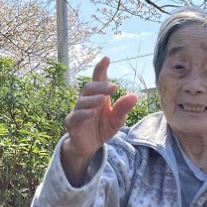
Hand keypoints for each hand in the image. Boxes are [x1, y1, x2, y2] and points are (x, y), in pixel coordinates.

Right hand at [61, 57, 137, 185]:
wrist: (89, 147)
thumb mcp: (117, 120)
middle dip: (100, 85)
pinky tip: (92, 112)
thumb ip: (123, 108)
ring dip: (93, 99)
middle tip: (113, 87)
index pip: (98, 79)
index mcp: (98, 96)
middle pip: (89, 87)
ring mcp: (78, 111)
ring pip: (82, 100)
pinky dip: (84, 113)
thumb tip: (135, 96)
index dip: (101, 68)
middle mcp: (87, 101)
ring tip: (103, 99)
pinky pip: (76, 116)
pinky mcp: (72, 123)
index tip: (107, 58)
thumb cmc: (102, 128)